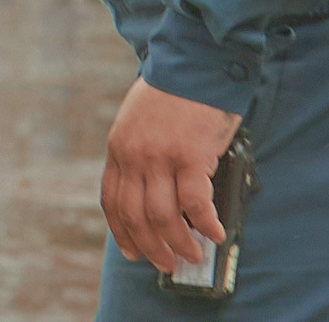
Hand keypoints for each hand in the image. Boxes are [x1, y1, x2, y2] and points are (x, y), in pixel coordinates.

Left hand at [101, 78, 243, 273]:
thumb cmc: (172, 92)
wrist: (194, 64)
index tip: (133, 251)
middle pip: (135, 215)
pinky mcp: (190, 156)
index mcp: (118, 149)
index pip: (112, 201)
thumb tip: (157, 194)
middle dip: (151, 246)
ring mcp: (160, 157)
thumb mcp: (139, 122)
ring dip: (179, 243)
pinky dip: (206, 224)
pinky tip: (215, 233)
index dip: (122, 232)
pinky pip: (195, 203)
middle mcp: (134, 156)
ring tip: (193, 255)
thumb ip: (140, 155)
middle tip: (167, 264)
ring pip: (163, 216)